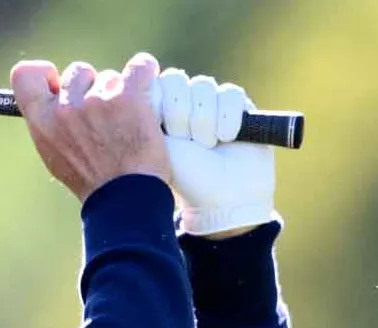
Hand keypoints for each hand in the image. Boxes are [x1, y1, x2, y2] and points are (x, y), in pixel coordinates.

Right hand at [11, 53, 171, 202]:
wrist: (125, 197)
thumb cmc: (92, 180)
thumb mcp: (55, 155)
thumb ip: (51, 124)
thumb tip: (55, 99)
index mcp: (41, 121)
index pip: (25, 75)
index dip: (44, 73)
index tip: (57, 81)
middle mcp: (65, 107)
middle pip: (77, 72)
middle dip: (91, 87)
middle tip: (103, 114)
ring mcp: (97, 99)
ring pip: (110, 77)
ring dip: (119, 92)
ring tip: (128, 120)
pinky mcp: (128, 96)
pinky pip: (140, 66)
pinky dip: (145, 72)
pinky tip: (146, 85)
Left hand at [152, 69, 277, 236]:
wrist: (221, 197)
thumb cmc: (181, 176)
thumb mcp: (151, 144)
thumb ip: (142, 113)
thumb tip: (140, 82)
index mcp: (157, 110)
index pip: (153, 83)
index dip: (159, 104)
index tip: (163, 133)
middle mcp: (183, 101)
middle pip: (176, 80)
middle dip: (179, 113)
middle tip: (184, 140)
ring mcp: (210, 101)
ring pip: (202, 85)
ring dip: (202, 120)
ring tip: (205, 145)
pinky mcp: (238, 104)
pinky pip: (229, 94)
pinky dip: (227, 118)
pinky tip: (226, 139)